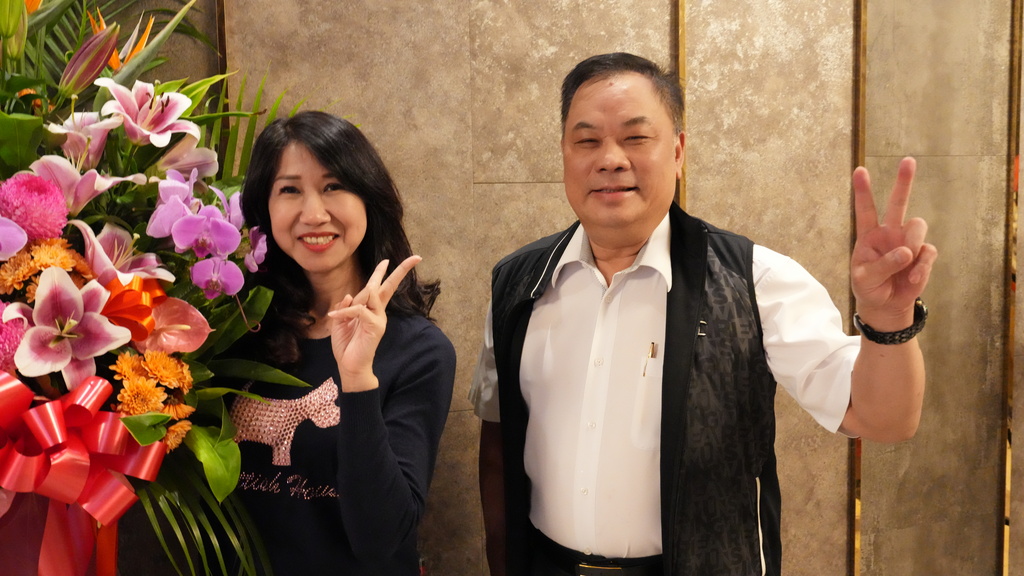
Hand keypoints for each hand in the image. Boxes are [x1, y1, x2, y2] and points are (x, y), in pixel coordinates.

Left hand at [326, 255, 420, 391]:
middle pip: (389, 286)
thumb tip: (348, 295)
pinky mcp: (375, 326)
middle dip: (400, 271)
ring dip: (353, 300)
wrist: (350, 367)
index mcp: (370, 309)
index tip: (388, 260)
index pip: (379, 288)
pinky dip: (346, 312)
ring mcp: (379, 318)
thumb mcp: (339, 322)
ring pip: (369, 294)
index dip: (383, 273)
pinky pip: (359, 310)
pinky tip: (334, 317)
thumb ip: (344, 307)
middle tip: (416, 258)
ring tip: (340, 316)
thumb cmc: (346, 346)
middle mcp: (378, 312)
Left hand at [851, 157, 936, 329]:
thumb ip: (883, 265)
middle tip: (908, 161)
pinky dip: (921, 266)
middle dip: (903, 182)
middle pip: (898, 203)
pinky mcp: (923, 254)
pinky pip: (928, 251)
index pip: (865, 210)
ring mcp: (908, 242)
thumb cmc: (869, 287)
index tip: (859, 170)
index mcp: (868, 236)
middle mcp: (889, 233)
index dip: (862, 190)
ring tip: (906, 260)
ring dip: (913, 242)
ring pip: (918, 225)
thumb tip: (906, 251)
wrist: (886, 305)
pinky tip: (912, 278)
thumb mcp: (865, 279)